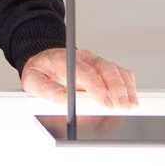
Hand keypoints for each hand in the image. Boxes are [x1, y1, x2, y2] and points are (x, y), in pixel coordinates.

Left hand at [20, 47, 137, 109]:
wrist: (44, 60)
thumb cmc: (41, 71)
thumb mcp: (33, 80)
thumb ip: (47, 89)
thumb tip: (64, 99)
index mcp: (66, 60)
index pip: (85, 72)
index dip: (97, 87)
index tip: (105, 102)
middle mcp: (85, 59)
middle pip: (106, 69)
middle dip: (117, 89)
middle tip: (122, 106)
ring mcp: (96, 62)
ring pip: (117, 71)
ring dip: (126, 88)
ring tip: (131, 105)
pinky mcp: (104, 68)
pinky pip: (121, 73)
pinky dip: (129, 86)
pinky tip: (131, 99)